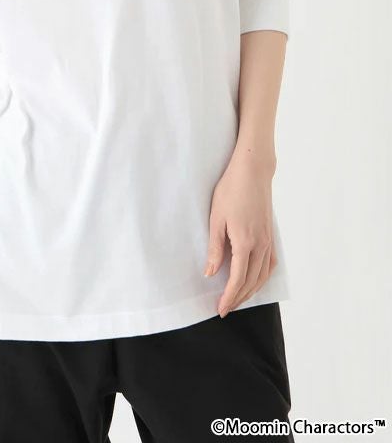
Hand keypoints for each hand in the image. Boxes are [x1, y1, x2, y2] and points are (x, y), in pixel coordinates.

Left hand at [205, 151, 277, 317]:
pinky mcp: (271, 235)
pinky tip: (255, 280)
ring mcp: (268, 240)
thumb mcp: (216, 219)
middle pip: (251, 282)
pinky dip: (262, 278)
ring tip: (238, 299)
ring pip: (262, 275)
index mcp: (245, 243)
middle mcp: (260, 245)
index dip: (229, 297)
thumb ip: (215, 248)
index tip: (220, 309)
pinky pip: (269, 264)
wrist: (253, 172)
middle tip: (225, 308)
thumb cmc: (231, 191)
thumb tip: (210, 273)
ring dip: (251, 291)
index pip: (237, 279)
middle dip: (238, 298)